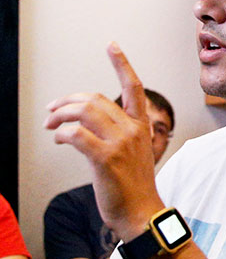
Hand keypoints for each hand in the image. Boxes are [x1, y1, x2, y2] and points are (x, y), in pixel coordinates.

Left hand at [44, 42, 163, 239]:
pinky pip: (76, 135)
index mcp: (141, 127)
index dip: (122, 64)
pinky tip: (58, 140)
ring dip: (60, 115)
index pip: (133, 88)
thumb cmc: (134, 187)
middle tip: (51, 111)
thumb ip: (117, 134)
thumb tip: (85, 124)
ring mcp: (121, 143)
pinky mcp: (106, 158)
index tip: (112, 45)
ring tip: (51, 125)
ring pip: (84, 112)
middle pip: (95, 98)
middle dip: (66, 101)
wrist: (141, 213)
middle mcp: (133, 130)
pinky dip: (61, 134)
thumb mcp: (132, 153)